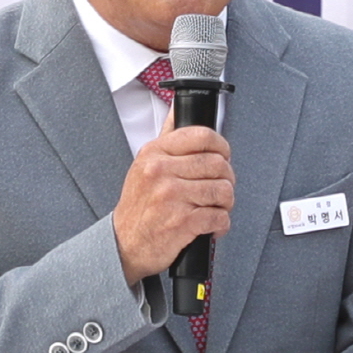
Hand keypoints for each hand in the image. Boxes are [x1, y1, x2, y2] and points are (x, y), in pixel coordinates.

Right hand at [114, 121, 233, 284]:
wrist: (126, 243)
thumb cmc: (138, 206)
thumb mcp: (145, 165)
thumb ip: (166, 138)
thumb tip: (177, 109)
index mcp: (154, 153)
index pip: (201, 136)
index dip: (221, 145)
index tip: (223, 155)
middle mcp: (161, 172)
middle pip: (218, 164)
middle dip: (227, 178)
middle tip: (220, 187)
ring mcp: (171, 197)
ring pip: (223, 190)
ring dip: (226, 203)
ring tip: (215, 206)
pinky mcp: (182, 222)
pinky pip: (219, 217)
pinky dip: (221, 224)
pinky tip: (211, 225)